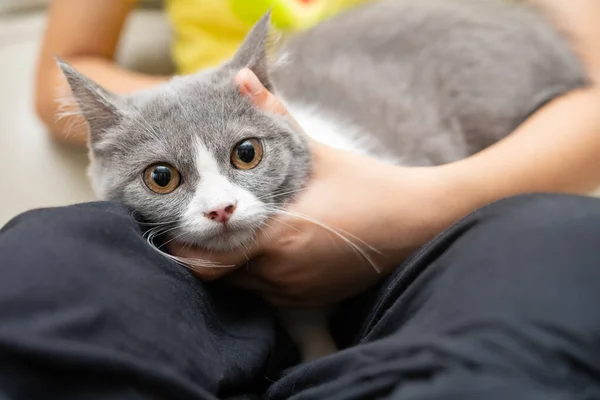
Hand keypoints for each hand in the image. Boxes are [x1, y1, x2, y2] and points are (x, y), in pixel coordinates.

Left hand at [170, 69, 453, 306]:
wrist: (418, 222)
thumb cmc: (369, 187)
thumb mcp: (319, 153)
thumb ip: (275, 116)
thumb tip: (242, 78)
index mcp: (279, 240)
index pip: (208, 261)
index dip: (188, 248)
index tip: (182, 227)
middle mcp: (282, 275)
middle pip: (220, 276)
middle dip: (210, 253)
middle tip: (209, 226)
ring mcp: (297, 292)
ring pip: (244, 287)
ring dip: (234, 266)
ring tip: (239, 235)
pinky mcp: (311, 300)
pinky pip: (269, 295)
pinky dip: (260, 276)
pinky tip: (272, 250)